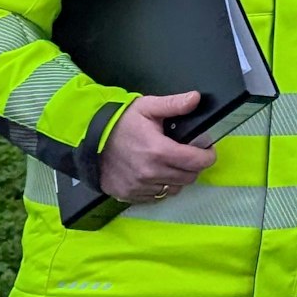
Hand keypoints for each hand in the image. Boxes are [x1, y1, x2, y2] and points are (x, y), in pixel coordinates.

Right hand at [99, 91, 215, 203]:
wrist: (88, 140)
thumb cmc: (120, 122)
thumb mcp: (147, 107)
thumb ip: (174, 104)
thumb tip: (196, 98)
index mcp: (159, 151)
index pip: (197, 161)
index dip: (207, 155)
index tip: (206, 149)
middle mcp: (151, 173)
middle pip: (189, 177)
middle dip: (194, 166)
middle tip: (188, 154)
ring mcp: (139, 187)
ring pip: (174, 189)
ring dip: (177, 178)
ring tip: (170, 163)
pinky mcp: (129, 195)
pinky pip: (156, 197)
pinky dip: (160, 187)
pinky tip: (155, 174)